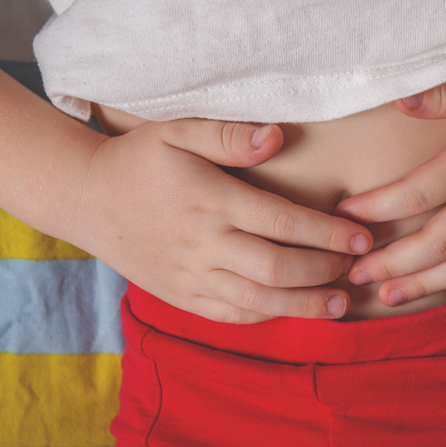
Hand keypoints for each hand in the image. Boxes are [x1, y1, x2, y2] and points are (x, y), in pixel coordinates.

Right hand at [72, 119, 373, 323]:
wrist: (85, 200)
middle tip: (355, 268)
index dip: (327, 233)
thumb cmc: (137, 161)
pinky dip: (266, 315)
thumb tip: (276, 137)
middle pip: (277, 267)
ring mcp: (190, 275)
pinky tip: (292, 309)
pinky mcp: (180, 295)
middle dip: (323, 271)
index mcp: (210, 200)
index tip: (360, 237)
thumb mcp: (175, 131)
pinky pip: (229, 314)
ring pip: (257, 299)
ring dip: (304, 304)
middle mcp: (203, 243)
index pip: (282, 221)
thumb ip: (227, 134)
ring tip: (340, 303)